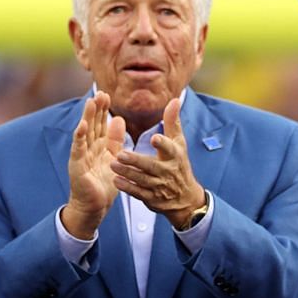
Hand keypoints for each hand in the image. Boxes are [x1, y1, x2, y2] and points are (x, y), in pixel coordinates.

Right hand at [63, 91, 125, 239]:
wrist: (95, 206)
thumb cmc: (104, 183)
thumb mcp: (113, 157)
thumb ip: (115, 139)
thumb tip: (118, 118)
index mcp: (98, 145)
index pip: (100, 124)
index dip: (103, 110)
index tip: (107, 94)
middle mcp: (88, 148)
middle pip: (92, 125)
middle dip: (96, 109)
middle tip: (101, 93)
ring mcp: (81, 156)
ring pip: (84, 133)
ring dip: (87, 118)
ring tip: (90, 103)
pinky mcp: (77, 166)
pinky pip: (78, 149)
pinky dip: (79, 137)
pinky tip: (80, 126)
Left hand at [110, 96, 207, 230]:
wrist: (185, 198)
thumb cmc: (179, 164)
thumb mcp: (179, 143)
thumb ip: (172, 122)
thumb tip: (174, 100)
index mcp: (175, 156)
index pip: (170, 149)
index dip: (163, 144)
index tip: (154, 137)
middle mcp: (167, 171)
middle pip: (151, 166)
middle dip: (136, 161)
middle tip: (120, 154)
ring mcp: (159, 186)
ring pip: (142, 180)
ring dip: (127, 173)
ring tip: (113, 165)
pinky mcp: (152, 198)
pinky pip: (138, 193)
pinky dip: (128, 188)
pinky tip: (116, 181)